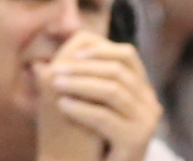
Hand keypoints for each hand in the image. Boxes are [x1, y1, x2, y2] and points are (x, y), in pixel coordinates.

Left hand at [41, 32, 162, 160]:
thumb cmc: (89, 140)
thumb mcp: (88, 105)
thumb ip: (79, 82)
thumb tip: (41, 63)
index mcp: (142, 90)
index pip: (128, 56)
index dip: (101, 50)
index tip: (73, 55)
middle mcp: (151, 104)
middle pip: (118, 71)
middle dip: (84, 68)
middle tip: (55, 71)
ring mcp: (147, 123)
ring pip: (113, 91)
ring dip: (80, 84)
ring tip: (56, 84)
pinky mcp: (137, 142)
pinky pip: (106, 117)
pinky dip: (81, 108)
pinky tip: (62, 106)